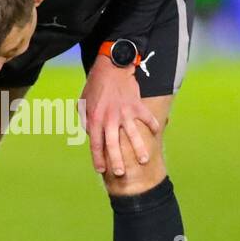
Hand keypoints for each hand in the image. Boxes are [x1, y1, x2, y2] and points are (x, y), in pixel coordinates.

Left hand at [81, 54, 161, 176]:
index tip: (101, 170)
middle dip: (117, 160)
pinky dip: (153, 125)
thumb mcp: (83, 103)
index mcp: (95, 119)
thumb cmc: (95, 86)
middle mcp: (109, 118)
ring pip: (133, 135)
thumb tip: (90, 134)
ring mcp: (124, 112)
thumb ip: (85, 120)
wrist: (111, 67)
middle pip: (113, 144)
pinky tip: (156, 132)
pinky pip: (147, 118)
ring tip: (144, 161)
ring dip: (138, 149)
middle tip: (120, 173)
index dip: (98, 158)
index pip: (95, 144)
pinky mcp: (136, 105)